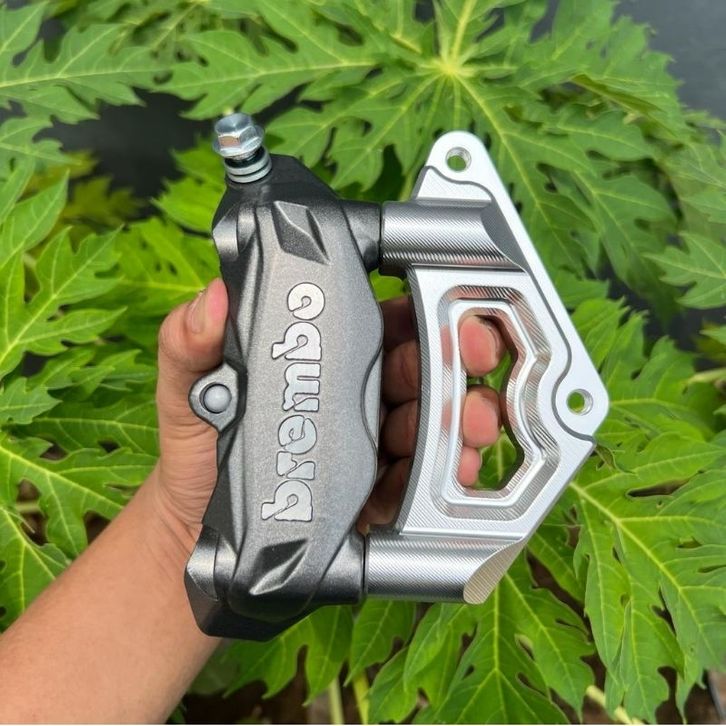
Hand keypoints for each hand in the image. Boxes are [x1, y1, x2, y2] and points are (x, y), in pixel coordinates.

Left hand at [149, 280, 502, 544]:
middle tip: (477, 350)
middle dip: (457, 356)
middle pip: (421, 369)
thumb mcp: (186, 390)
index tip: (445, 301)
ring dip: (463, 416)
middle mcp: (357, 400)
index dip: (420, 310)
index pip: (382, 325)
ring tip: (477, 417)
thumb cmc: (197, 452)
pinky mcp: (379, 497)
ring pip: (431, 423)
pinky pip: (422, 483)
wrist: (198, 533)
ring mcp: (373, 447)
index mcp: (324, 362)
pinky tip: (462, 467)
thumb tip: (211, 301)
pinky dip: (448, 474)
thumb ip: (189, 344)